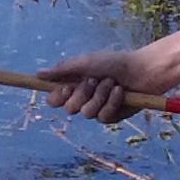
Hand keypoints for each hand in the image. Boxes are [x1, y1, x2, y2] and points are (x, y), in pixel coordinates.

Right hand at [37, 51, 152, 123]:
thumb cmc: (113, 62)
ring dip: (99, 96)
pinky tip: (120, 92)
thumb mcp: (86, 62)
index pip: (54, 100)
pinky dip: (112, 102)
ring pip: (86, 113)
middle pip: (69, 108)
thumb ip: (62, 70)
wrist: (141, 70)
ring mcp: (96, 109)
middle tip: (94, 80)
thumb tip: (38, 73)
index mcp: (73, 85)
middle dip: (82, 93)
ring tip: (111, 83)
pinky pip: (103, 116)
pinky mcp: (110, 117)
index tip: (67, 87)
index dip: (58, 97)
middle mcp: (82, 98)